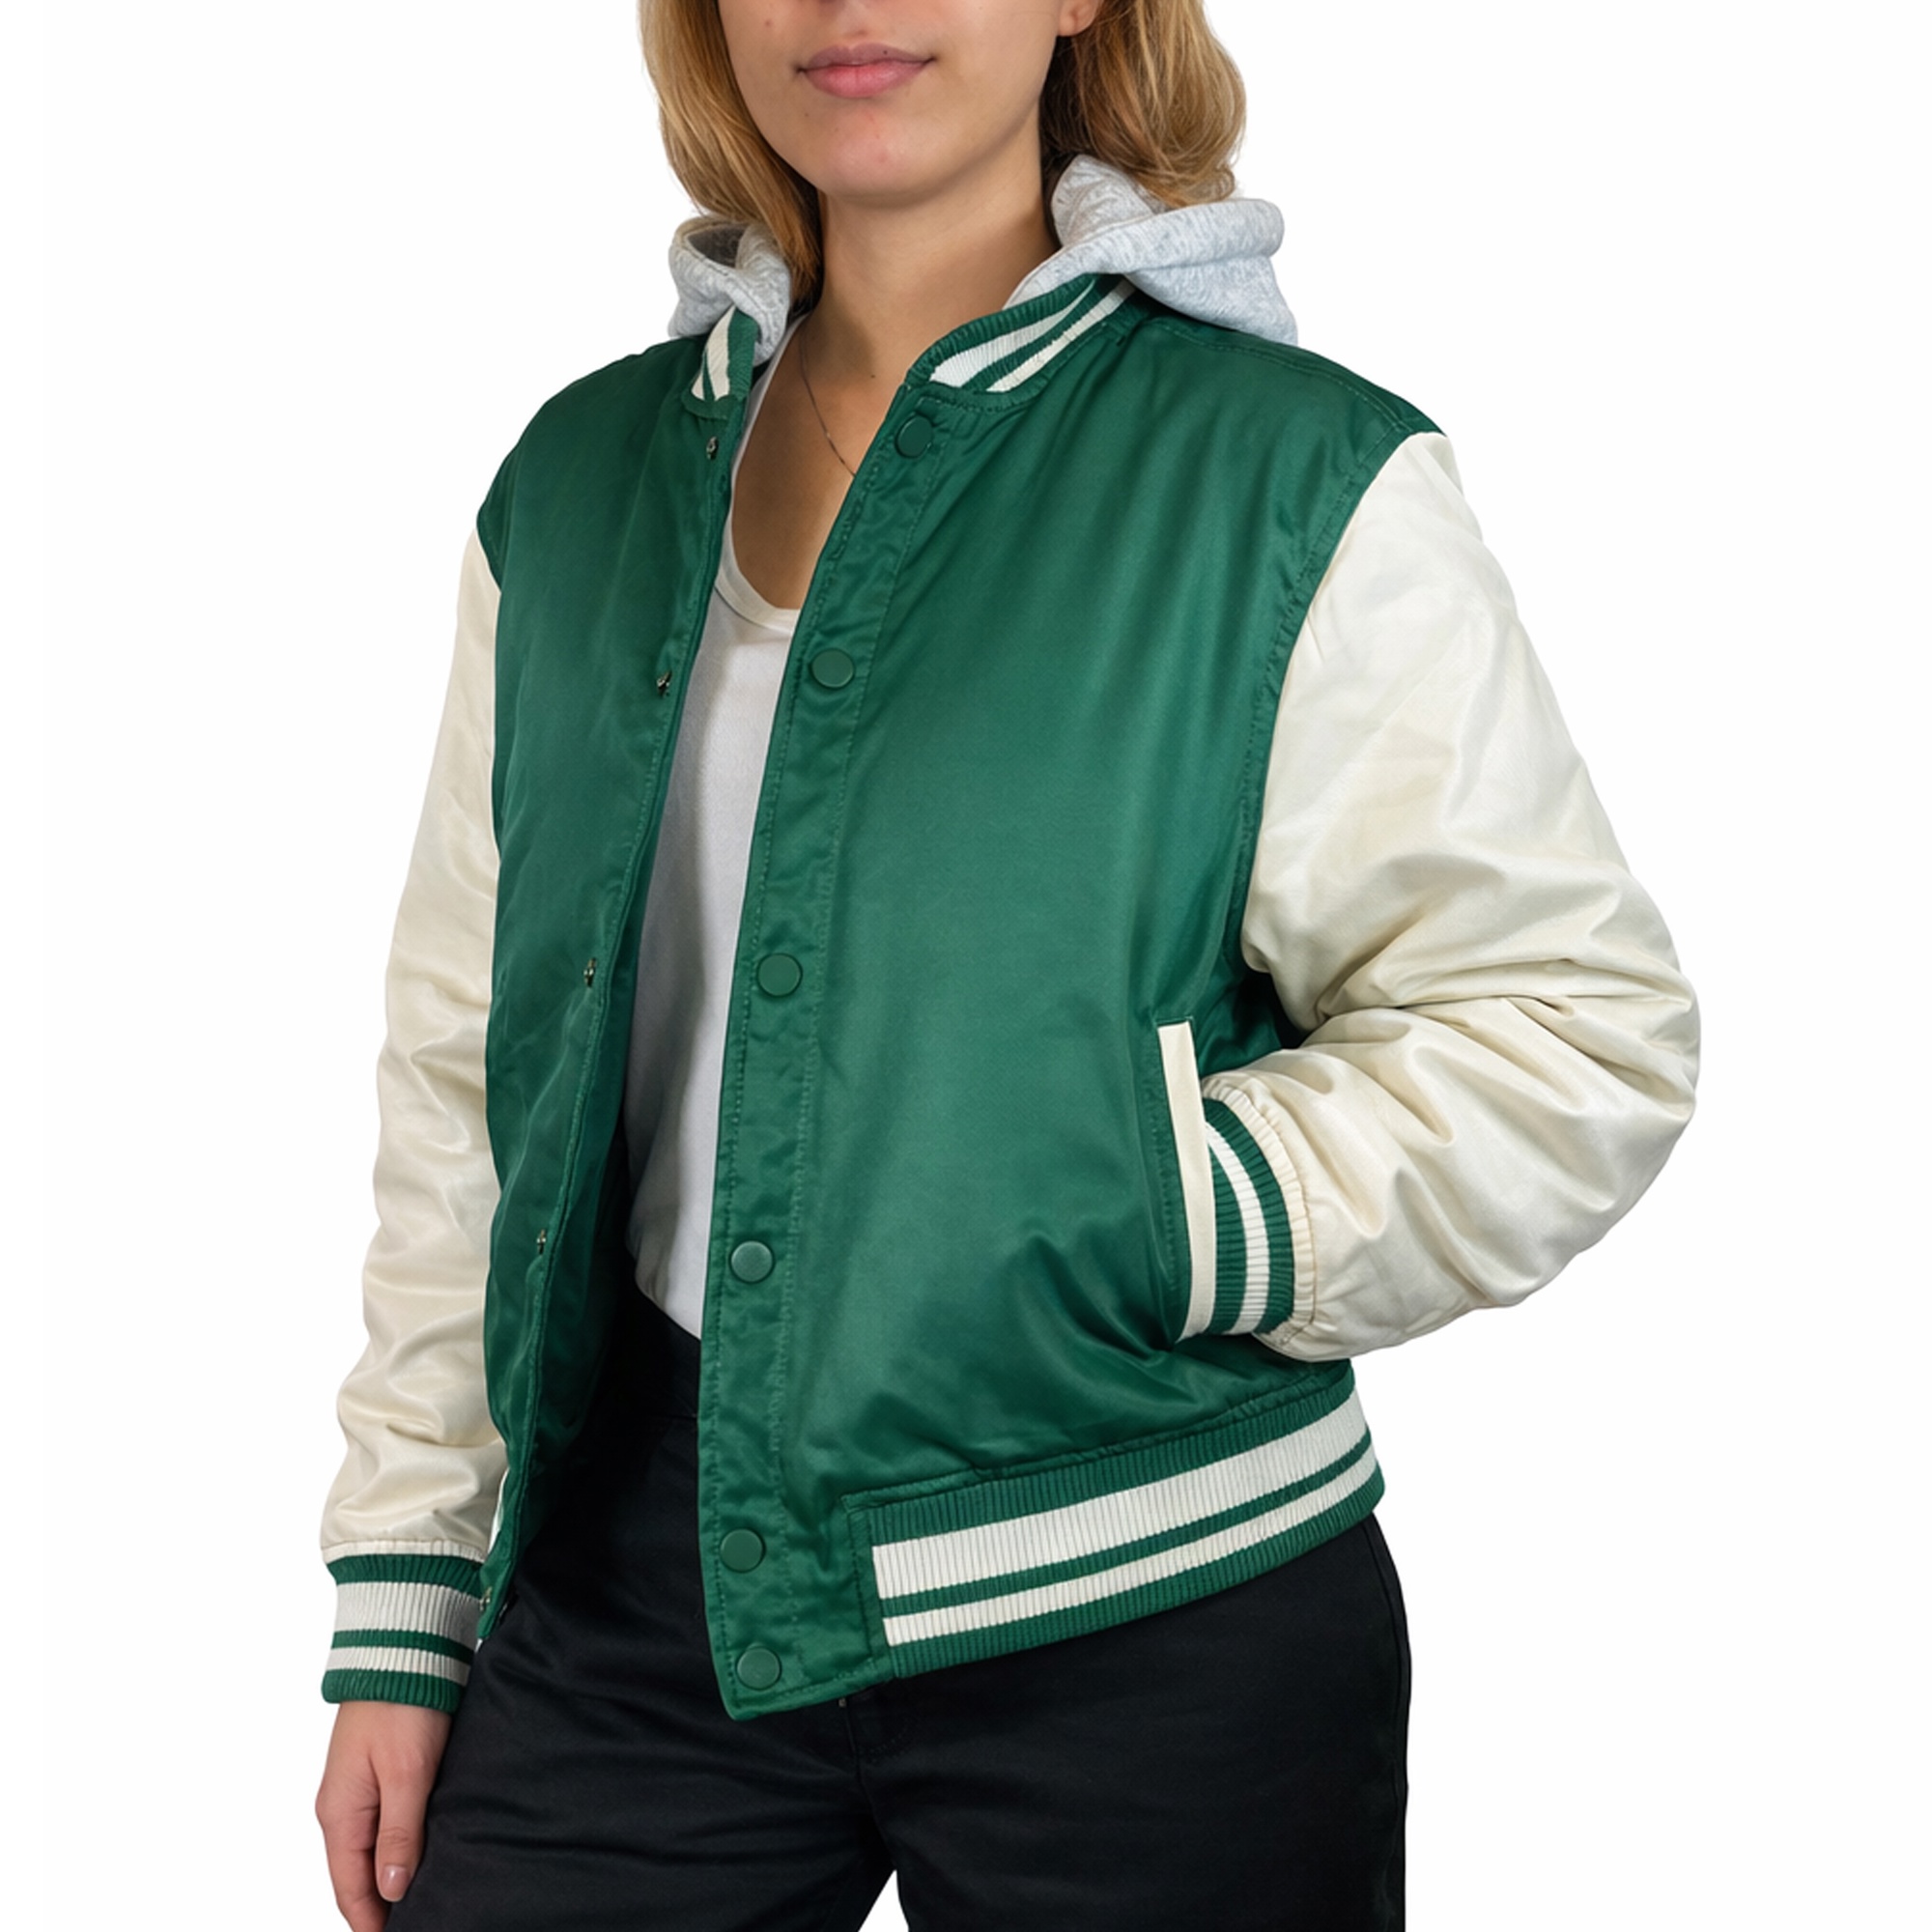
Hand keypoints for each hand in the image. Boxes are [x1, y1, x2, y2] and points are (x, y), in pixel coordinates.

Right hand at [316, 1700, 453, 1929]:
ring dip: (392, 1879)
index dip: (373, 1923)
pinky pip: (382, 1826)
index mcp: (340, 1814)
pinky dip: (398, 1848)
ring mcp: (357, 1791)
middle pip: (358, 1876)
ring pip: (372, 1851)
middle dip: (383, 1907)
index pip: (350, 1890)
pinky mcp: (378, 1773)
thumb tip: (393, 1890)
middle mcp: (342, 1808)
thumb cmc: (403, 1705)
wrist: (403, 1649)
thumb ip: (400, 1832)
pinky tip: (420, 1857)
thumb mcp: (406, 1773)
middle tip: (421, 1923)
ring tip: (423, 1903)